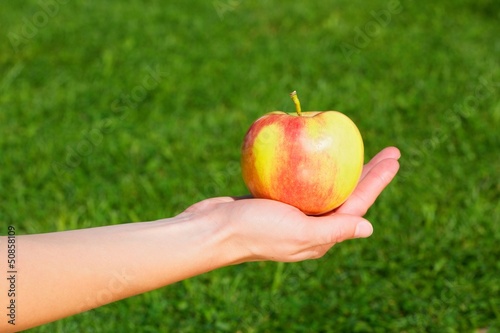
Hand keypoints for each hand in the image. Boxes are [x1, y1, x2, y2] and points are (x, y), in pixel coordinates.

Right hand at [181, 147, 400, 262]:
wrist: (212, 230)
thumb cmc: (254, 231)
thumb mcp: (297, 232)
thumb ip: (333, 230)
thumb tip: (369, 228)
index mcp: (320, 235)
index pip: (358, 204)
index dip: (378, 181)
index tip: (394, 158)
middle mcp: (311, 224)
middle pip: (347, 193)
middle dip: (368, 172)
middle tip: (390, 151)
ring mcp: (294, 212)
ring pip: (326, 185)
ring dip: (344, 167)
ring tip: (359, 150)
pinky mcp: (276, 200)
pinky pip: (302, 180)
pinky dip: (314, 165)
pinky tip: (317, 151)